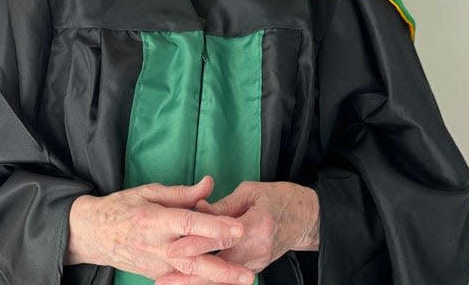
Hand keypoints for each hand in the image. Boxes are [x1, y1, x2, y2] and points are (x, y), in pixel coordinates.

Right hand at [64, 175, 254, 283]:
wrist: (94, 233)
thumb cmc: (123, 206)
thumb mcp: (149, 191)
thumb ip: (182, 192)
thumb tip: (209, 184)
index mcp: (153, 219)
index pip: (188, 224)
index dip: (214, 226)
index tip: (238, 227)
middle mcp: (155, 246)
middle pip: (193, 259)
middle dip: (222, 267)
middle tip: (248, 272)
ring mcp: (155, 265)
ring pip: (190, 275)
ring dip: (217, 279)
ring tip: (243, 279)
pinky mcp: (156, 275)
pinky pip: (182, 279)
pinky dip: (202, 280)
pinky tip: (223, 281)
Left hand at [156, 181, 318, 284]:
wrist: (305, 218)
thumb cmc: (278, 198)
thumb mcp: (250, 192)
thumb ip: (223, 205)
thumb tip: (197, 209)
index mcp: (258, 224)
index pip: (222, 238)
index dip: (196, 244)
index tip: (173, 249)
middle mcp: (258, 249)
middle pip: (219, 266)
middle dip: (189, 274)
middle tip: (163, 279)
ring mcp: (257, 263)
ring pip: (222, 278)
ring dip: (195, 283)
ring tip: (169, 284)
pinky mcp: (255, 269)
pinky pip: (229, 279)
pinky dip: (209, 282)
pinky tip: (190, 283)